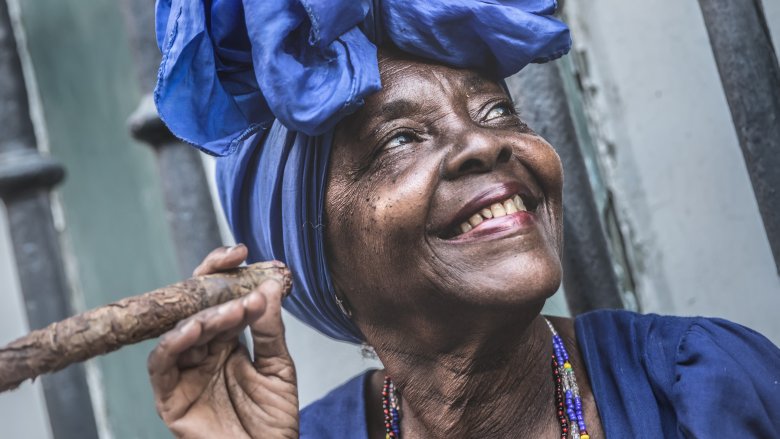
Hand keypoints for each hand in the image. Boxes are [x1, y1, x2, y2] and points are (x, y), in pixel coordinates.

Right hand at [148, 245, 298, 437]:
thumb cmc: (273, 421)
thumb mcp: (279, 368)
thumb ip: (270, 329)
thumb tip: (270, 286)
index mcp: (228, 341)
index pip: (220, 298)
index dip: (226, 273)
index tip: (242, 251)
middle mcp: (203, 352)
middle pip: (196, 307)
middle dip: (213, 285)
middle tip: (236, 271)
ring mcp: (185, 372)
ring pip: (180, 330)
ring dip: (203, 315)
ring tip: (231, 309)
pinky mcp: (170, 396)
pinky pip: (161, 363)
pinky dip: (173, 342)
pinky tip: (194, 329)